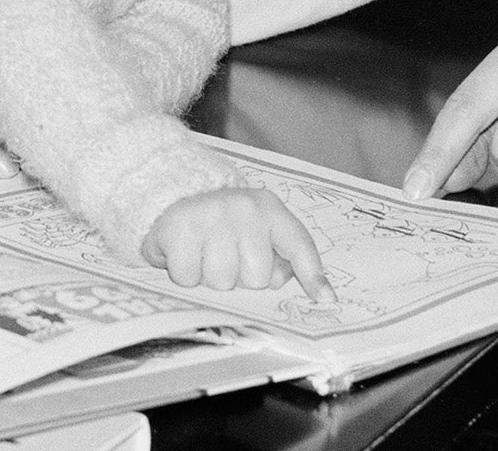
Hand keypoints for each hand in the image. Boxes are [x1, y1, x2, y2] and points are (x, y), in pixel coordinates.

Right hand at [141, 188, 333, 302]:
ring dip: (210, 277)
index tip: (325, 300)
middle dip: (240, 277)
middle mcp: (244, 208)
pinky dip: (185, 274)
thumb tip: (319, 297)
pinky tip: (185, 254)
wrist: (172, 197)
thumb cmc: (223, 225)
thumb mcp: (257, 230)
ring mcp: (211, 215)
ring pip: (222, 281)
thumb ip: (284, 257)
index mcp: (268, 208)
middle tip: (225, 255)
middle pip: (256, 278)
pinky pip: (189, 279)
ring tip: (203, 253)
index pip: (298, 244)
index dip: (312, 274)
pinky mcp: (180, 228)